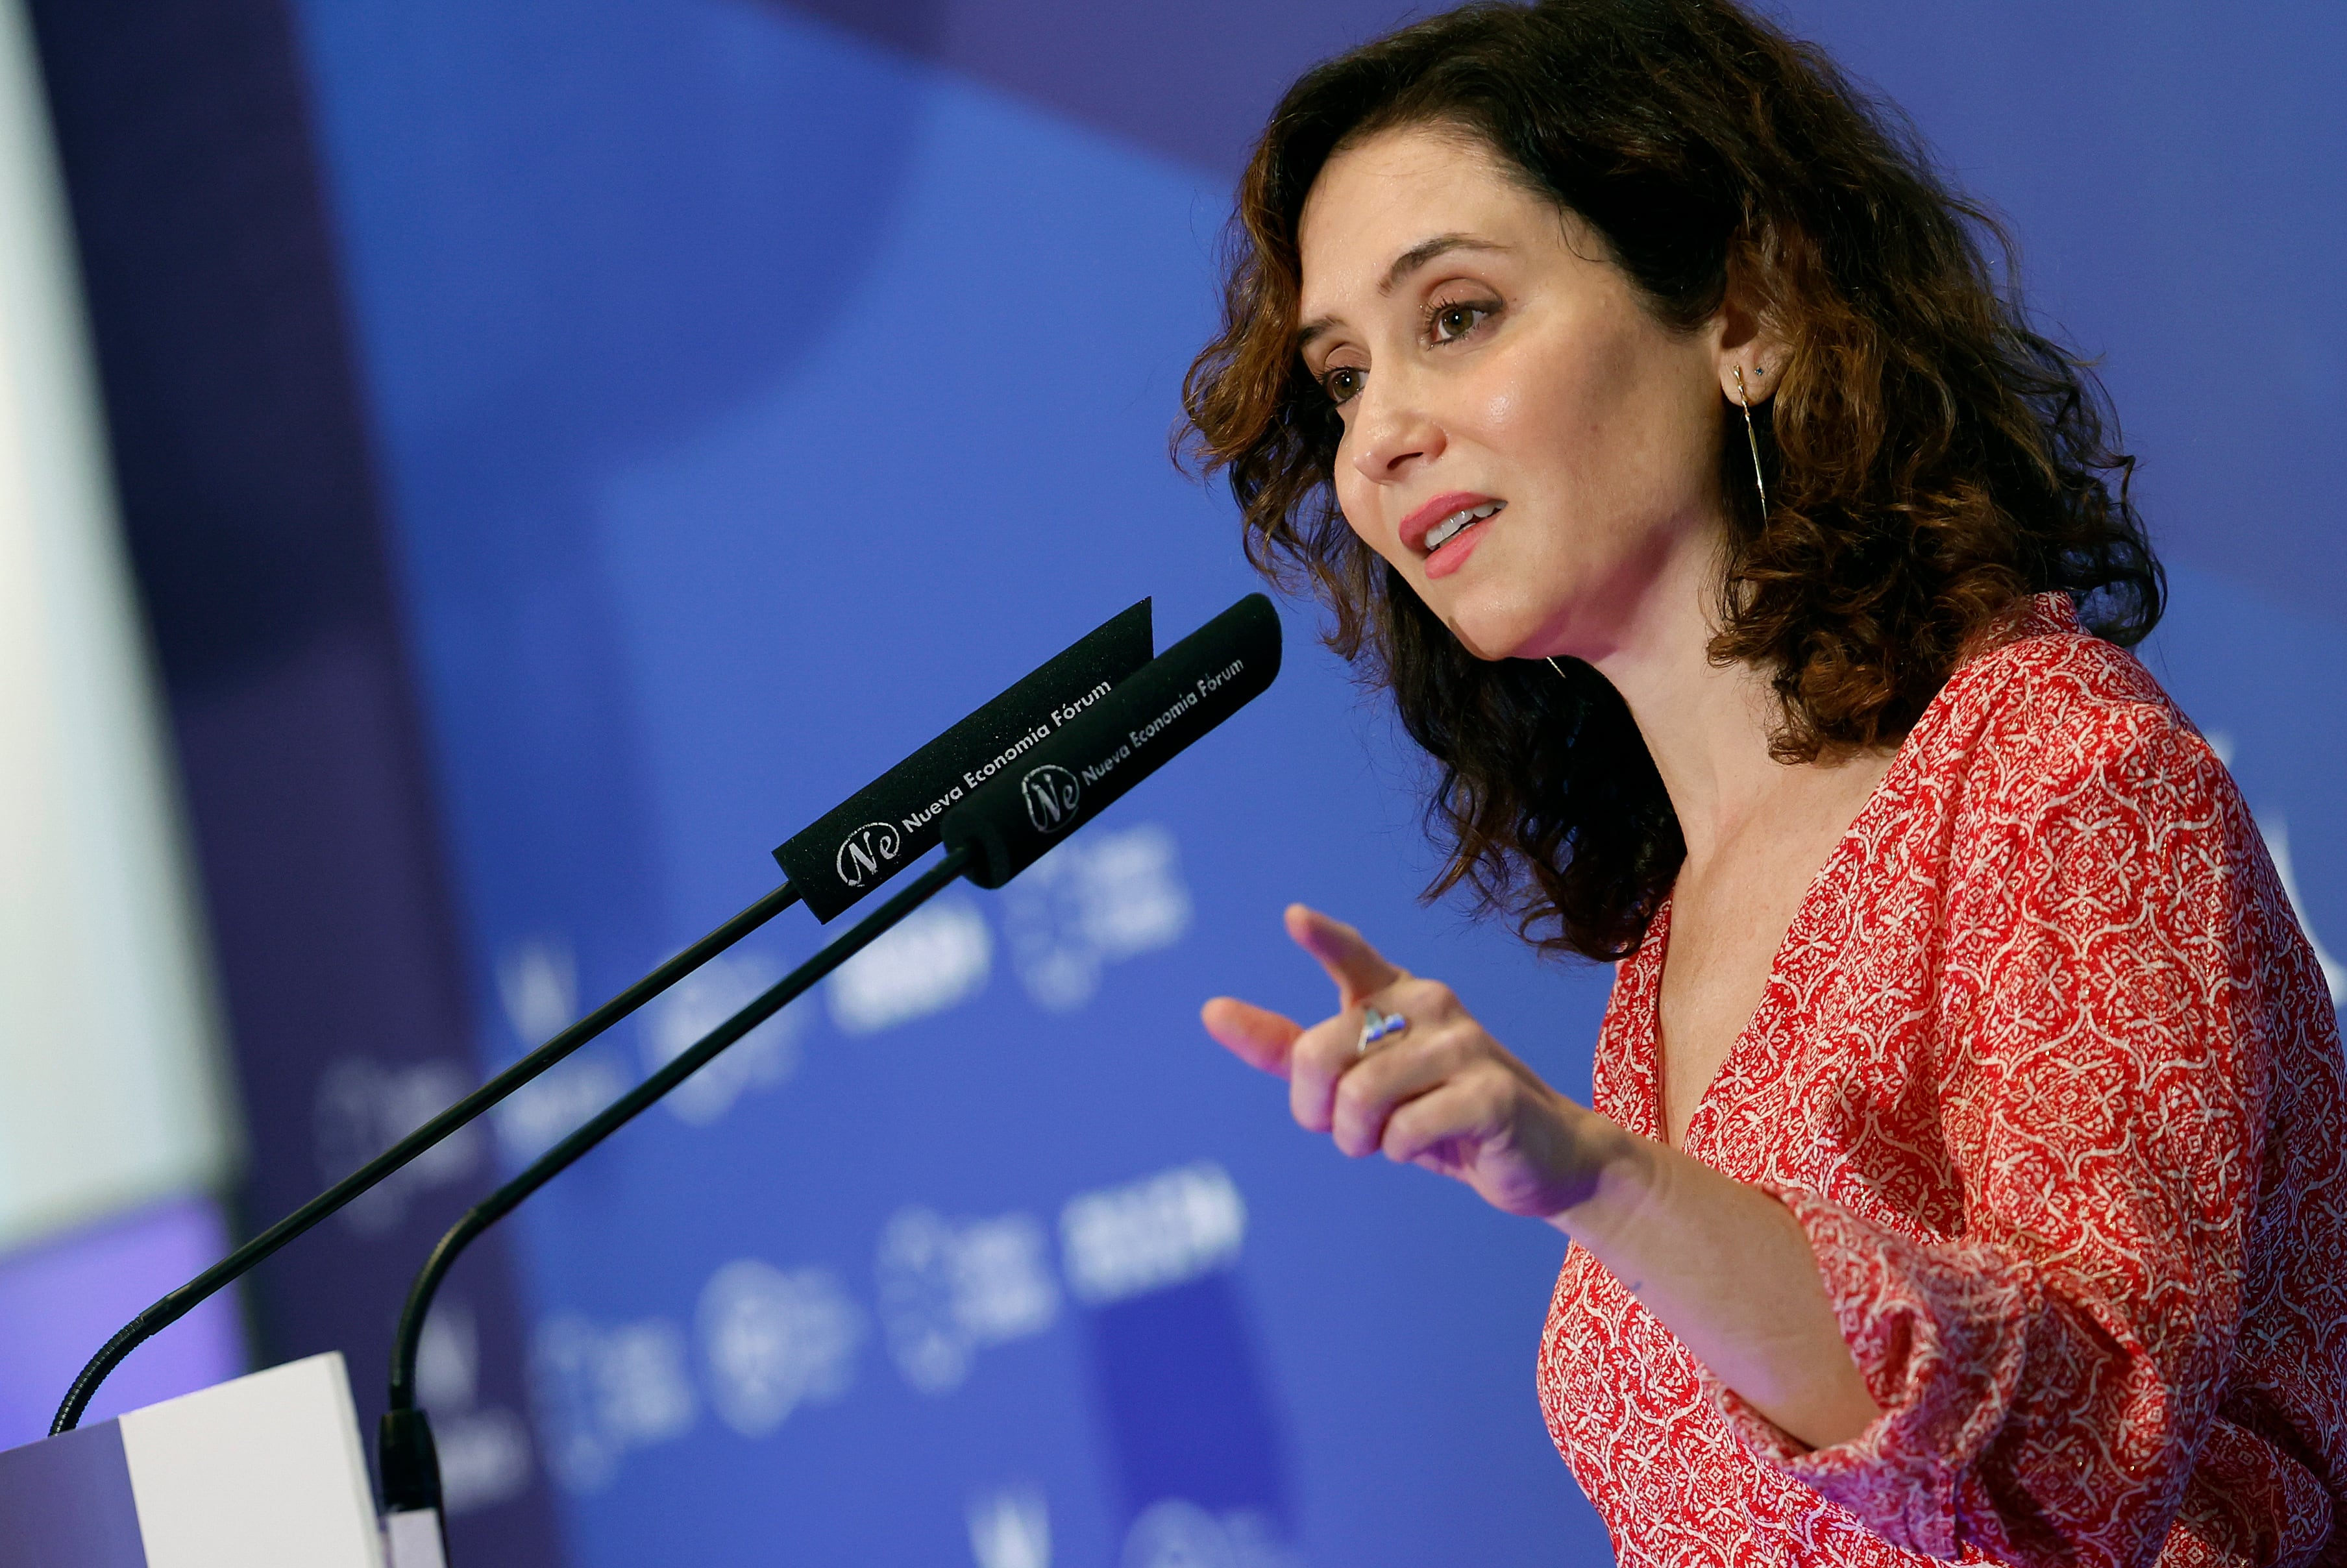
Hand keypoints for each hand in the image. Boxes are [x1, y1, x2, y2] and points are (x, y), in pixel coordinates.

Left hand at [1201, 905, 1612, 1219]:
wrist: (1537, 1158)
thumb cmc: (1436, 1114)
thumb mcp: (1358, 1083)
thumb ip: (1288, 1051)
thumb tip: (1212, 1011)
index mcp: (1395, 994)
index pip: (1353, 957)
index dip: (1323, 940)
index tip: (1293, 918)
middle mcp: (1428, 1004)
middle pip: (1320, 1053)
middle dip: (1317, 1110)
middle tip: (1351, 1132)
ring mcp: (1463, 1043)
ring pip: (1359, 1096)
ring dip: (1361, 1138)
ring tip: (1391, 1140)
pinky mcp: (1490, 1092)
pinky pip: (1404, 1130)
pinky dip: (1401, 1151)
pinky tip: (1430, 1144)